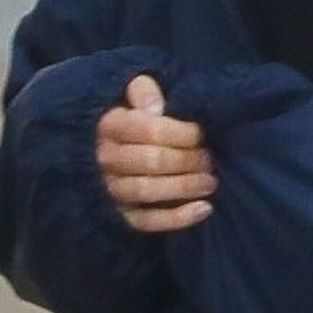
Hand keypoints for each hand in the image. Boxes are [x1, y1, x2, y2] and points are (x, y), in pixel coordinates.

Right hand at [95, 73, 217, 231]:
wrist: (102, 145)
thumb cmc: (128, 115)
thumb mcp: (130, 92)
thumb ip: (142, 90)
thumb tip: (156, 107)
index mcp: (108, 125)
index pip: (147, 129)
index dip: (180, 133)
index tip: (200, 133)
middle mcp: (104, 158)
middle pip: (151, 161)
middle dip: (187, 160)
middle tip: (209, 159)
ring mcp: (109, 188)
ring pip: (147, 191)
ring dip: (184, 187)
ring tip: (210, 182)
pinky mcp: (118, 214)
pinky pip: (146, 222)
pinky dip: (177, 219)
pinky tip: (204, 209)